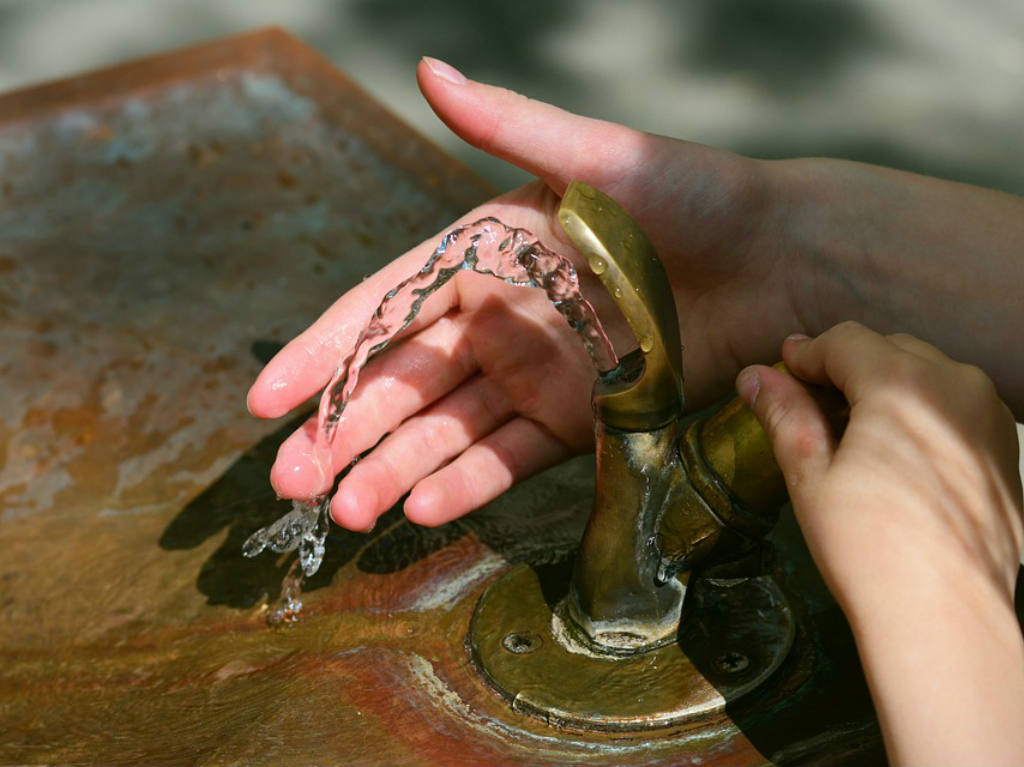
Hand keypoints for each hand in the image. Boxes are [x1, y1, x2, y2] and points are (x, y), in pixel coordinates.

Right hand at [247, 58, 805, 529]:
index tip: (267, 399)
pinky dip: (466, 483)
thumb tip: (430, 67)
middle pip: (401, 384)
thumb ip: (511, 125)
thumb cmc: (692, 196)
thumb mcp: (597, 157)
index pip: (382, 308)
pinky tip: (421, 508)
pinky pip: (509, 456)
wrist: (780, 261)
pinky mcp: (578, 419)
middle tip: (291, 480)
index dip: (323, 353)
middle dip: (343, 431)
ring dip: (393, 470)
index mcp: (482, 254)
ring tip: (347, 510)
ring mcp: (534, 375)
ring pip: (445, 430)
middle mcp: (497, 319)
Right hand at [738, 322, 1023, 764]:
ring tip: (854, 429)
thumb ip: (785, 415)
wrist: (946, 617)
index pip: (846, 342)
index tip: (782, 371)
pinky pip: (958, 408)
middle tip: (809, 400)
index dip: (807, 355)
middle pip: (890, 350)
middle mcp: (957, 386)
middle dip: (847, 368)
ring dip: (887, 387)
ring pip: (929, 376)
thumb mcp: (811, 476)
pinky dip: (924, 413)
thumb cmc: (869, 548)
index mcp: (903, 384)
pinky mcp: (1007, 451)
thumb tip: (755, 376)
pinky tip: (899, 455)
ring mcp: (991, 418)